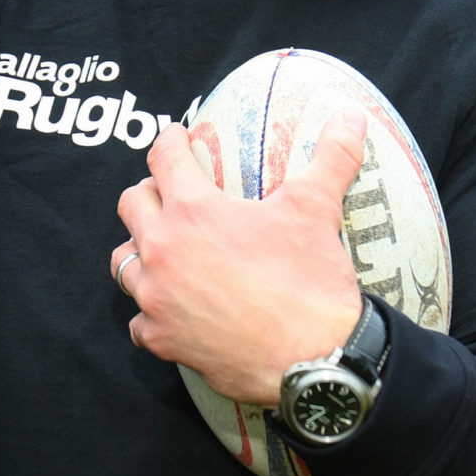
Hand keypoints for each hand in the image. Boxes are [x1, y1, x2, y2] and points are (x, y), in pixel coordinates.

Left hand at [112, 110, 366, 404]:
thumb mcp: (318, 210)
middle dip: (149, 193)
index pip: (163, 157)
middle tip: (172, 196)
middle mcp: (163, 249)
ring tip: (163, 250)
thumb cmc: (309, 281)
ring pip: (123, 261)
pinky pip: (138, 321)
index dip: (171, 141)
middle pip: (131, 204)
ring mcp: (156, 298)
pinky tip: (172, 310)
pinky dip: (151, 313)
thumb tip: (351, 117)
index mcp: (193, 210)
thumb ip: (331, 157)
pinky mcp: (162, 339)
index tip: (179, 139)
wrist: (312, 359)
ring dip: (140, 250)